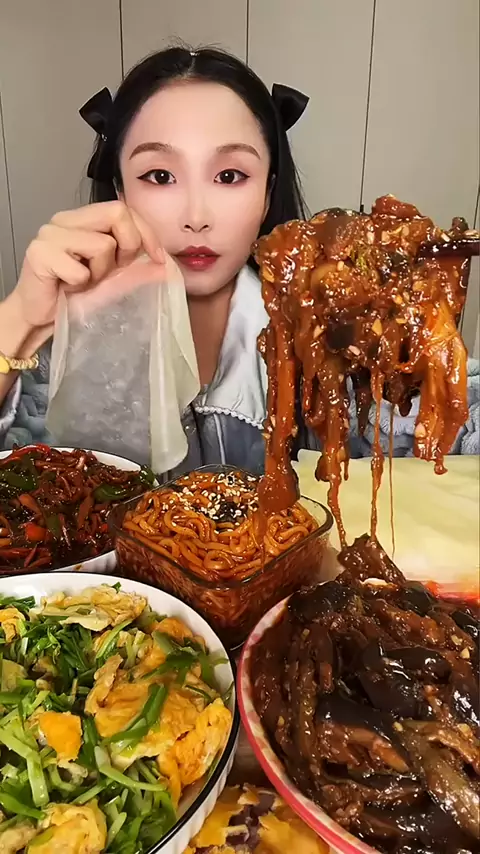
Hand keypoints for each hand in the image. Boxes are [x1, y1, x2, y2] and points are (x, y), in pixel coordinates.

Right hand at [10, 201, 162, 331]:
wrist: (40, 318)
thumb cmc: (73, 296)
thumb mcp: (112, 280)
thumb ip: (136, 269)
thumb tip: (166, 267)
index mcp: (83, 219)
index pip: (122, 209)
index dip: (146, 232)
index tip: (158, 258)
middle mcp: (65, 220)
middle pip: (116, 213)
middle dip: (128, 246)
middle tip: (112, 271)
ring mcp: (50, 234)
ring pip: (102, 244)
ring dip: (99, 273)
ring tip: (83, 282)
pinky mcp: (39, 253)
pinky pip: (80, 270)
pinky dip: (79, 285)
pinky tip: (67, 288)